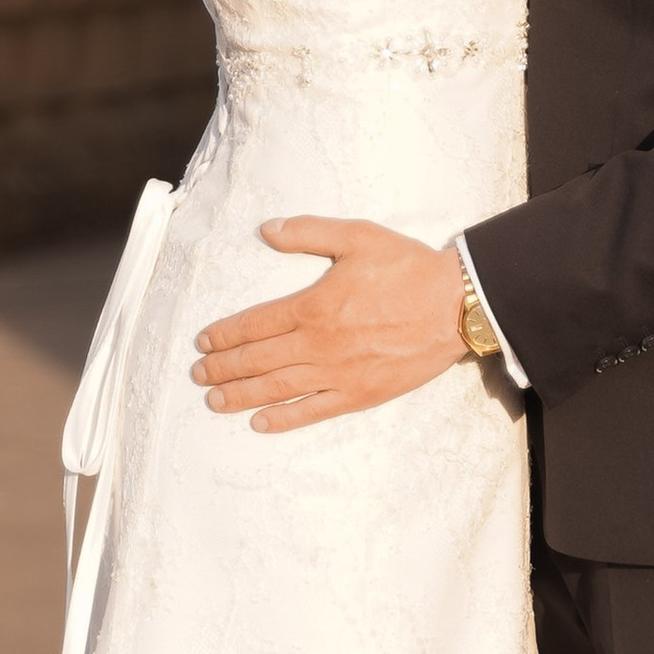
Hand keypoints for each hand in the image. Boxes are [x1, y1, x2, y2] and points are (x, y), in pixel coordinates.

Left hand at [192, 218, 465, 431]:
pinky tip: (259, 423)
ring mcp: (337, 374)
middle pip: (257, 360)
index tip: (203, 341)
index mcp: (312, 306)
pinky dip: (283, 419)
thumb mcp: (357, 236)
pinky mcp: (358, 394)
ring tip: (214, 401)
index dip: (224, 334)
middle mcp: (317, 344)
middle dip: (223, 367)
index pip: (254, 324)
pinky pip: (312, 411)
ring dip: (240, 396)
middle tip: (198, 374)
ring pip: (276, 389)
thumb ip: (308, 233)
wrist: (455, 306)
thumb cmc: (407, 268)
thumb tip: (266, 229)